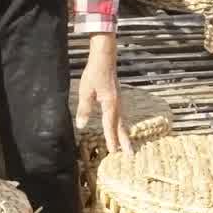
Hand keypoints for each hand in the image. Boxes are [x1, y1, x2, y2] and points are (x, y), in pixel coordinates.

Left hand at [73, 39, 128, 153]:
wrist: (105, 58)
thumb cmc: (94, 73)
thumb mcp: (85, 91)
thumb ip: (84, 109)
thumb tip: (81, 126)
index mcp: (110, 104)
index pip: (109, 126)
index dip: (111, 139)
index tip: (113, 152)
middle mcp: (117, 104)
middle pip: (121, 126)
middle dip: (124, 141)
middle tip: (130, 155)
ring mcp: (119, 101)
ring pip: (122, 121)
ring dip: (124, 134)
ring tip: (126, 145)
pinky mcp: (116, 97)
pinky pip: (120, 115)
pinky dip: (121, 124)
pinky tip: (119, 126)